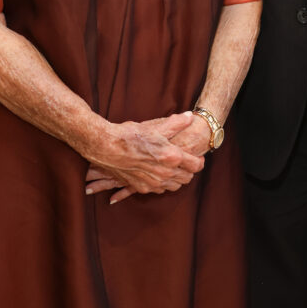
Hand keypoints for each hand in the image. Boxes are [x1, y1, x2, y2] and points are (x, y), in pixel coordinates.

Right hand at [84, 112, 204, 203]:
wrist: (107, 147)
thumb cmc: (131, 135)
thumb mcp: (156, 127)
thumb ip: (176, 123)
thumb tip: (189, 117)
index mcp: (172, 157)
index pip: (196, 165)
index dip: (199, 161)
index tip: (197, 156)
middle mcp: (165, 173)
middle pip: (187, 178)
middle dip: (189, 170)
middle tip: (186, 161)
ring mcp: (153, 183)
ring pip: (174, 186)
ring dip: (177, 178)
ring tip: (173, 168)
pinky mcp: (142, 188)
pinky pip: (159, 190)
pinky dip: (163, 183)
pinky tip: (158, 174)